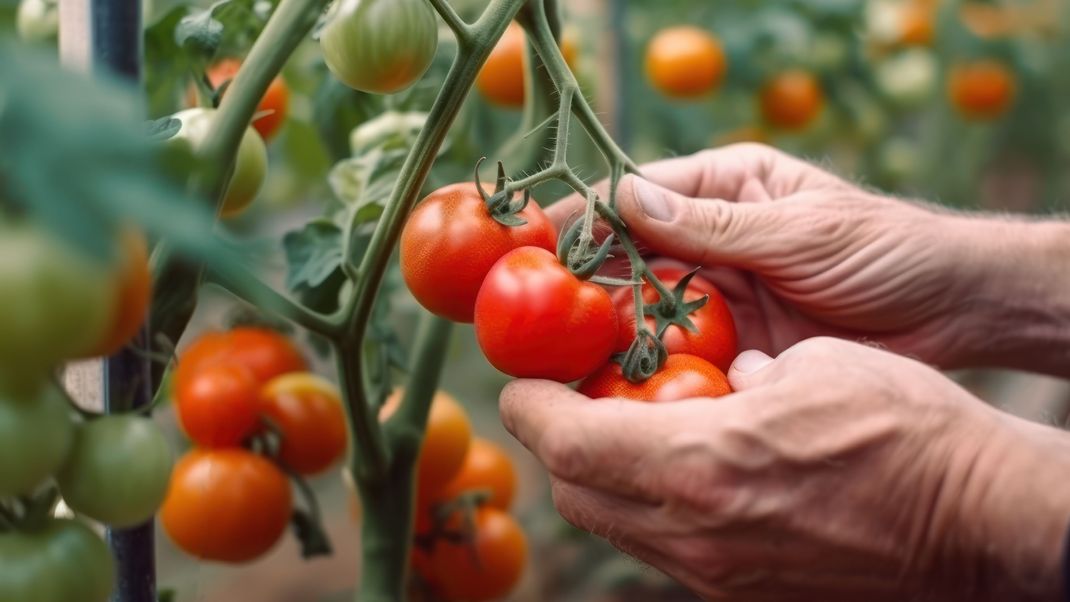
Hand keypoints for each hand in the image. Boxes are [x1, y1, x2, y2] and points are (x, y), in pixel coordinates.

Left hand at [501, 338, 1069, 601]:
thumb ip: (744, 374)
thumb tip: (729, 380)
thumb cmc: (907, 430)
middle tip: (566, 402)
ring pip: (616, 528)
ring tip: (618, 432)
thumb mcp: (814, 366)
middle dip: (556, 446)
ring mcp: (718, 574)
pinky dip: (647, 509)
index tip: (520, 385)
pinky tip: (679, 472)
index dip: (529, 409)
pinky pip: (664, 550)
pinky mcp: (744, 592)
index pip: (569, 443)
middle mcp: (694, 532)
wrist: (979, 521)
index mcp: (699, 465)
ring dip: (598, 479)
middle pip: (577, 495)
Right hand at [548, 143, 1069, 371]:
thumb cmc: (887, 248)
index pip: (634, 199)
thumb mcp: (800, 230)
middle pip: (626, 261)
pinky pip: (679, 358)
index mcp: (722, 191)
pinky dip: (649, 374)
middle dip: (579, 286)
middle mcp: (709, 243)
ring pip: (644, 314)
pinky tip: (616, 391)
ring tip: (558, 360)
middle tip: (528, 316)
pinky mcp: (735, 348)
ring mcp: (719, 298)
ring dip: (607, 335)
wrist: (957, 313)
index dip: (580, 220)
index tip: (528, 244)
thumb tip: (622, 199)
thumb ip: (714, 225)